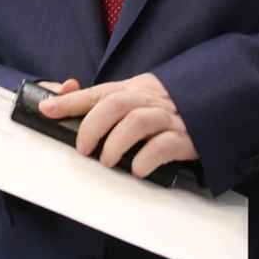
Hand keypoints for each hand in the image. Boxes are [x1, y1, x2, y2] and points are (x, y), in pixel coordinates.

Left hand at [40, 72, 199, 179]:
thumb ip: (100, 101)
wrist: (211, 111)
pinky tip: (136, 169)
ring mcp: (169, 118)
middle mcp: (150, 100)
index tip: (47, 110)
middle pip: (116, 104)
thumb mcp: (134, 99)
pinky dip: (145, 158)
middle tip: (83, 149)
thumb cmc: (164, 110)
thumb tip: (57, 100)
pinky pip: (163, 145)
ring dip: (115, 144)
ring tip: (107, 161)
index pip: (98, 92)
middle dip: (92, 127)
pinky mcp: (185, 139)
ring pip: (137, 122)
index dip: (70, 101)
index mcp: (134, 89)